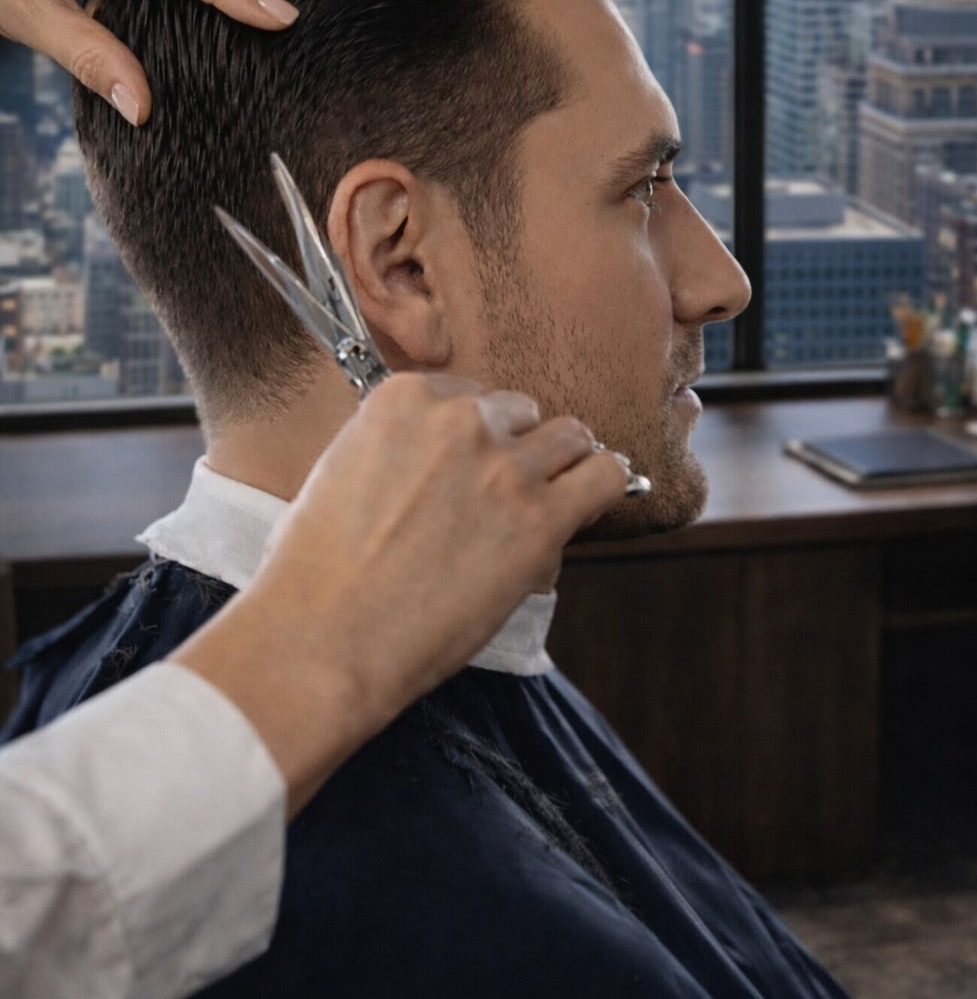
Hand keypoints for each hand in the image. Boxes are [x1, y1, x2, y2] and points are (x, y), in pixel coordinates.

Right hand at [172, 373, 628, 812]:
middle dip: (513, 448)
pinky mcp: (542, 520)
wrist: (324, 638)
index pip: (468, 394)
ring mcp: (505, 467)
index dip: (472, 435)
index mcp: (404, 398)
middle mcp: (460, 420)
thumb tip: (436, 460)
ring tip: (547, 500)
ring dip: (560, 465)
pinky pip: (605, 476)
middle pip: (519, 413)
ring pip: (570, 436)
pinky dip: (601, 485)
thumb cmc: (314, 570)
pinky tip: (585, 505)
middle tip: (497, 497)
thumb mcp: (340, 470)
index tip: (466, 467)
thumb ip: (397, 445)